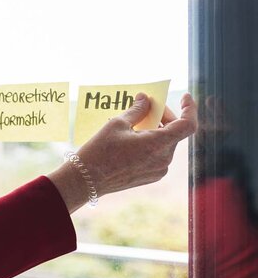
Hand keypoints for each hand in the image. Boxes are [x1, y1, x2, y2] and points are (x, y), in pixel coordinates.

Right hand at [48, 92, 197, 212]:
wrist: (87, 180)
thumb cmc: (100, 150)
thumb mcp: (117, 124)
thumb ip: (137, 110)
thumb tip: (145, 99)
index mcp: (158, 144)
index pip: (187, 125)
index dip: (189, 108)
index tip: (184, 97)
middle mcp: (164, 159)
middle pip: (174, 132)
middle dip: (163, 117)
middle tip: (146, 107)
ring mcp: (159, 170)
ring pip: (166, 143)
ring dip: (156, 130)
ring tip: (136, 124)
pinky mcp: (152, 176)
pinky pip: (159, 155)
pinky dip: (151, 143)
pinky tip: (133, 140)